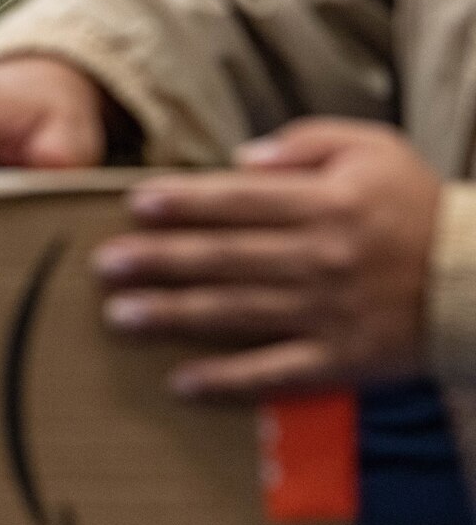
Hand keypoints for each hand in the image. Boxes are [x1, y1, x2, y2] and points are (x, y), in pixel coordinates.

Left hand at [96, 118, 438, 397]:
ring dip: (173, 315)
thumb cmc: (419, 206)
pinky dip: (228, 380)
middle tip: (106, 265)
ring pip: (237, 313)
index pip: (239, 202)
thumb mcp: (374, 149)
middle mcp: (321, 258)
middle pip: (225, 258)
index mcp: (326, 203)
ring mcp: (329, 312)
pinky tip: (181, 382)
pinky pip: (276, 372)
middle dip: (159, 260)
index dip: (184, 202)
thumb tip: (239, 158)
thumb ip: (304, 142)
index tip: (135, 205)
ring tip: (120, 315)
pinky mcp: (342, 358)